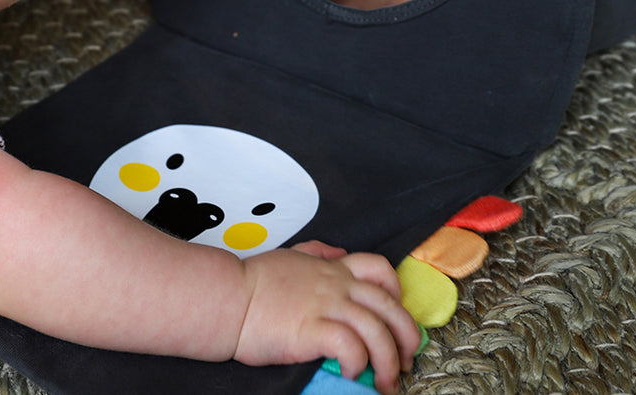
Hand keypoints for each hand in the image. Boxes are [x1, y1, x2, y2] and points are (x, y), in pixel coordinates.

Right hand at [234, 248, 419, 394]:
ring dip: (388, 361)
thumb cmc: (252, 282)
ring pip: (377, 330)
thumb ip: (316, 253)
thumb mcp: (290, 256)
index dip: (397, 292)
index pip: (380, 269)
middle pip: (390, 306)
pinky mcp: (313, 330)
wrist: (227, 297)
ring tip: (385, 382)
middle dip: (407, 336)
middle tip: (406, 360)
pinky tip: (351, 373)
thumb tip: (336, 253)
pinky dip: (358, 363)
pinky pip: (351, 347)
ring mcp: (326, 306)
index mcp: (332, 269)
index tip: (397, 314)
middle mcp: (336, 285)